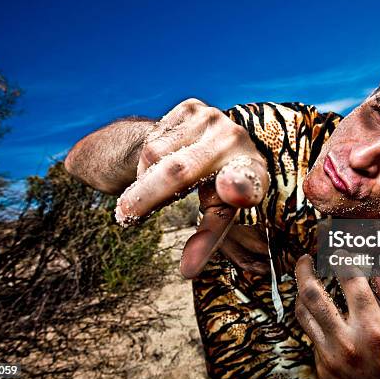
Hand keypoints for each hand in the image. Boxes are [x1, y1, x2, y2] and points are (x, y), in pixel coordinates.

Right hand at [115, 98, 268, 277]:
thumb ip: (208, 238)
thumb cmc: (216, 189)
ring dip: (145, 180)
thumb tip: (188, 271)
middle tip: (124, 217)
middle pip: (180, 172)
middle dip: (146, 197)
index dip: (239, 187)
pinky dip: (147, 160)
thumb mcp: (218, 213)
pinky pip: (154, 139)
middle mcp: (238, 141)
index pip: (246, 183)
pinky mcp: (193, 107)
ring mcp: (215, 119)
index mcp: (255, 174)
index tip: (229, 191)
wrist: (205, 146)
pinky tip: (161, 162)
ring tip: (153, 190)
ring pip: (156, 155)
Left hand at [295, 254, 379, 378]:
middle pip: (313, 294)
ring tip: (304, 281)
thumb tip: (377, 274)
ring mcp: (330, 358)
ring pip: (304, 315)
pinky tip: (323, 314)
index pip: (351, 281)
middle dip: (304, 270)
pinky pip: (313, 337)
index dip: (343, 260)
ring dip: (301, 293)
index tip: (340, 251)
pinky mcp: (323, 370)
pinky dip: (316, 321)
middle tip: (304, 259)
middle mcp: (346, 342)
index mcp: (373, 329)